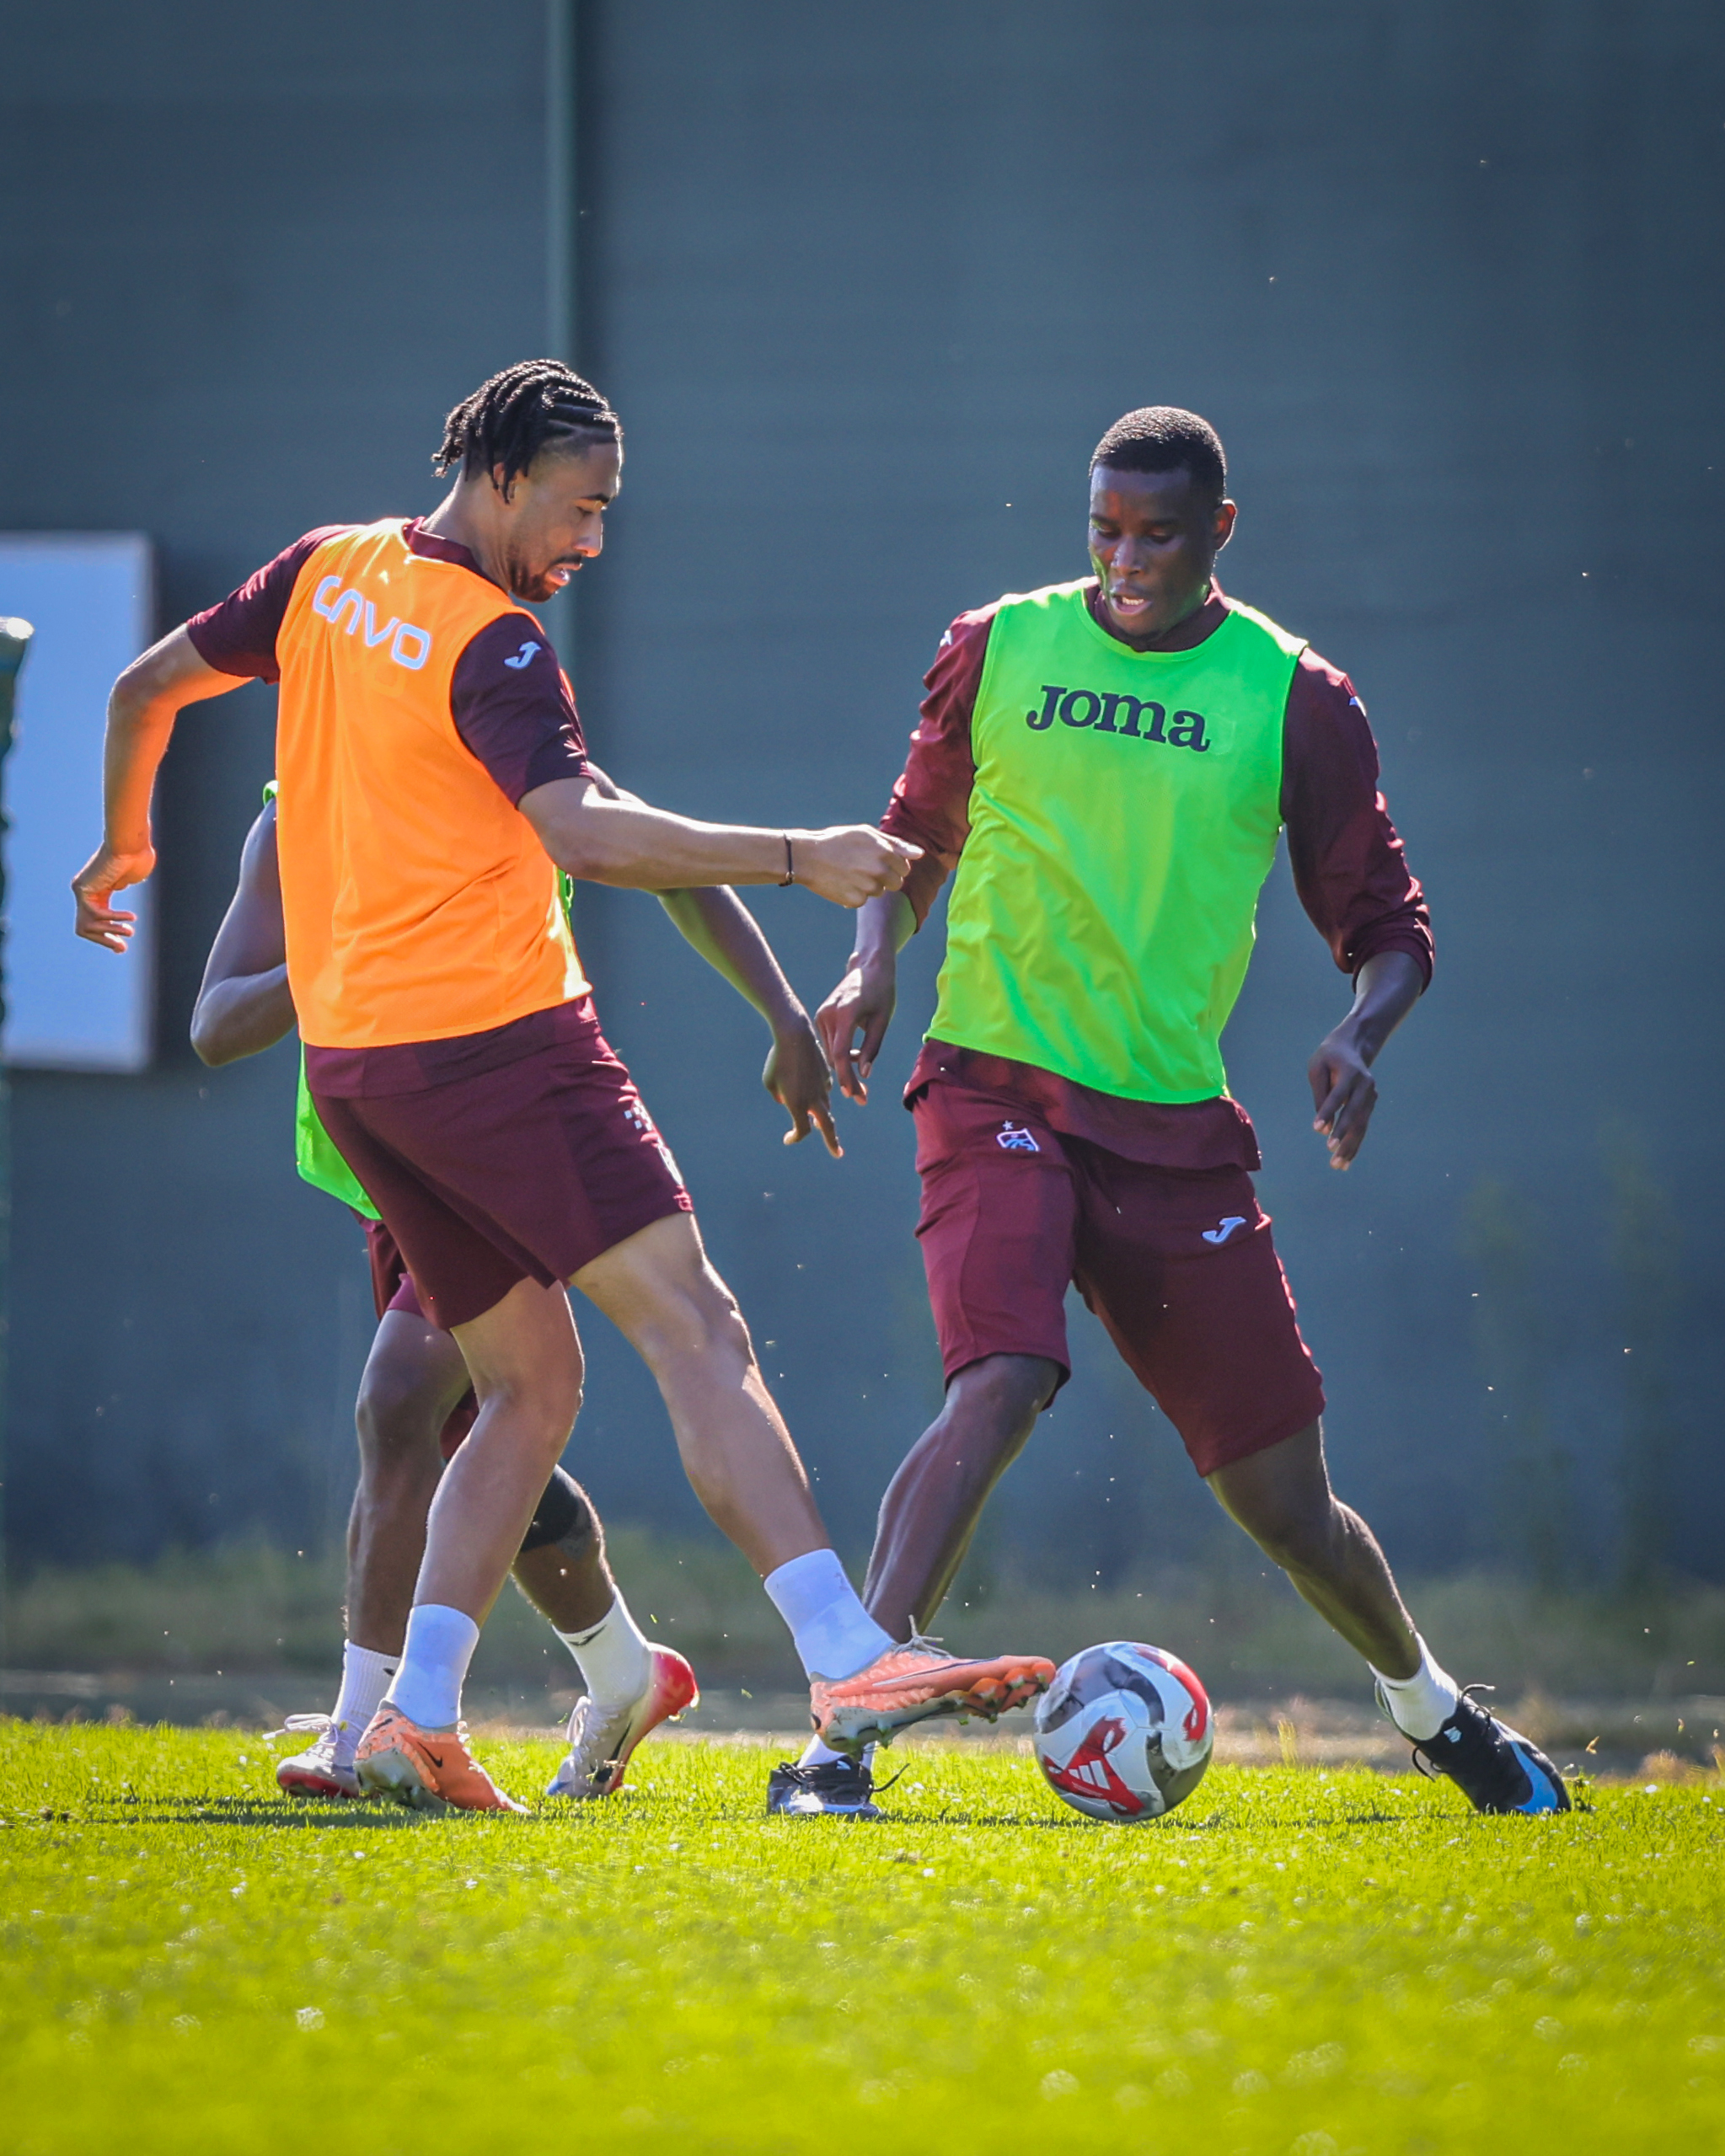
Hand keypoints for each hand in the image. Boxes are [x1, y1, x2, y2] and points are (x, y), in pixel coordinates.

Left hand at [73, 840, 155, 951]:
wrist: (130, 843)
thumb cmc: (137, 856)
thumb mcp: (133, 877)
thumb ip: (126, 885)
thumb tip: (123, 886)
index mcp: (99, 889)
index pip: (96, 918)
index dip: (109, 934)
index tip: (122, 947)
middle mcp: (86, 890)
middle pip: (86, 927)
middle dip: (104, 940)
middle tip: (121, 949)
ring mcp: (81, 890)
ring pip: (86, 925)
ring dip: (110, 933)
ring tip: (129, 933)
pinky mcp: (82, 889)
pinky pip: (95, 914)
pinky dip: (114, 919)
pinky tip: (129, 918)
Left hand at [765, 1017, 840, 1156]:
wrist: (795, 1036)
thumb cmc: (778, 1060)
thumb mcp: (770, 1082)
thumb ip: (779, 1096)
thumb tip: (786, 1101)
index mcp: (798, 1104)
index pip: (801, 1131)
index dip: (794, 1137)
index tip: (787, 1139)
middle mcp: (814, 1099)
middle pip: (827, 1126)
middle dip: (833, 1142)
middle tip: (838, 1154)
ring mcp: (823, 1087)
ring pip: (824, 1106)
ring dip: (820, 1116)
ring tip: (816, 1123)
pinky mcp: (827, 1075)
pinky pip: (823, 1090)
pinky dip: (817, 1094)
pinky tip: (808, 1087)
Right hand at [791, 826, 920, 907]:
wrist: (808, 857)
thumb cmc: (839, 841)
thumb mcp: (867, 834)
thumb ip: (896, 844)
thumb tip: (920, 854)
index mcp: (885, 851)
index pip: (905, 868)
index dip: (893, 866)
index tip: (878, 861)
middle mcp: (879, 870)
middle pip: (896, 884)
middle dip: (885, 878)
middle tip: (864, 869)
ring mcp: (868, 886)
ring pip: (879, 893)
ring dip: (869, 886)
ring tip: (850, 873)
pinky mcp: (856, 900)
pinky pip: (863, 901)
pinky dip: (855, 895)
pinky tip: (843, 883)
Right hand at [816, 957, 895, 1104]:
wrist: (870, 967)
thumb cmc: (881, 992)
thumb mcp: (882, 1020)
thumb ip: (872, 1047)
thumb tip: (864, 1073)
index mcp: (845, 1013)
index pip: (840, 1053)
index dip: (846, 1076)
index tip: (852, 1093)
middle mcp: (828, 1014)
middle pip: (834, 1056)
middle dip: (847, 1078)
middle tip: (862, 1098)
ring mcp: (822, 1014)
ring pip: (830, 1052)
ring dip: (844, 1068)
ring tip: (862, 1085)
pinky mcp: (821, 1015)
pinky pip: (829, 1042)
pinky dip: (840, 1054)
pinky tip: (856, 1058)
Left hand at [1308, 1022, 1378, 1169]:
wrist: (1353, 1047)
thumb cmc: (1329, 1058)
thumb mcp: (1317, 1068)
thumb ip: (1320, 1094)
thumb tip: (1322, 1126)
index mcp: (1351, 1072)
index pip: (1338, 1095)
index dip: (1327, 1112)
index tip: (1317, 1130)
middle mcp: (1365, 1085)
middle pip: (1355, 1113)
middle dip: (1343, 1134)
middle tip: (1330, 1151)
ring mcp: (1371, 1096)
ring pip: (1361, 1125)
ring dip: (1350, 1146)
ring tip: (1337, 1165)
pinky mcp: (1370, 1105)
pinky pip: (1362, 1127)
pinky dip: (1354, 1144)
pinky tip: (1346, 1162)